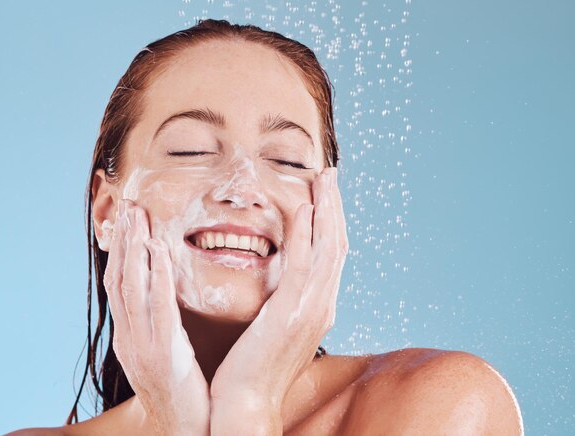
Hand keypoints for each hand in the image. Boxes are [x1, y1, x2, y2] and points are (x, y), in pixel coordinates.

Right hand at [104, 199, 209, 434]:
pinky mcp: (162, 354)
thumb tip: (164, 298)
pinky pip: (158, 307)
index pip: (118, 285)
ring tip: (138, 215)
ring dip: (134, 247)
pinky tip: (158, 249)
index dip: (120, 251)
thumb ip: (161, 326)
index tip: (127, 220)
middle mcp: (128, 338)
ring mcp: (141, 347)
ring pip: (131, 287)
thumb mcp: (166, 356)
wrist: (186, 432)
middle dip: (123, 240)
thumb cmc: (184, 393)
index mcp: (129, 337)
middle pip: (119, 279)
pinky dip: (156, 274)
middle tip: (129, 204)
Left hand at [210, 167, 348, 432]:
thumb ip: (287, 302)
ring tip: (323, 179)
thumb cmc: (256, 368)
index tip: (324, 194)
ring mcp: (311, 309)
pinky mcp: (290, 313)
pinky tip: (302, 209)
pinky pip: (302, 265)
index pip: (332, 255)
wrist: (246, 405)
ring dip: (326, 210)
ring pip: (327, 249)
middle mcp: (323, 305)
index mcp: (319, 307)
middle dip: (335, 206)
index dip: (331, 221)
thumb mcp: (276, 329)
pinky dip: (306, 235)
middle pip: (337, 245)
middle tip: (330, 174)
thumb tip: (285, 283)